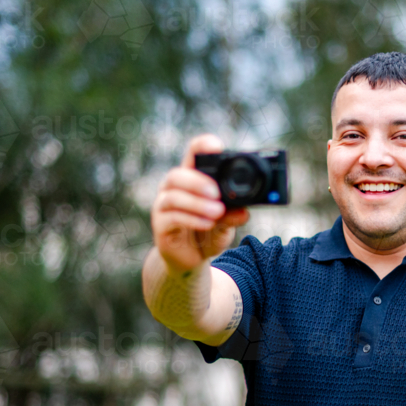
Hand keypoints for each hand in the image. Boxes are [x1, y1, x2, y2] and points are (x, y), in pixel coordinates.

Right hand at [151, 135, 249, 273]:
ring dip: (197, 203)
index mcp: (191, 179)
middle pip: (177, 174)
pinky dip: (192, 219)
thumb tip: (244, 212)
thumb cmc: (207, 233)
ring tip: (217, 212)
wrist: (191, 259)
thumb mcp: (225, 224)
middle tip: (217, 193)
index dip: (202, 146)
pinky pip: (172, 218)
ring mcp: (163, 206)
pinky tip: (207, 223)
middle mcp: (173, 188)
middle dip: (197, 181)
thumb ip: (232, 216)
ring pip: (173, 196)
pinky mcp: (160, 225)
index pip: (192, 154)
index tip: (216, 147)